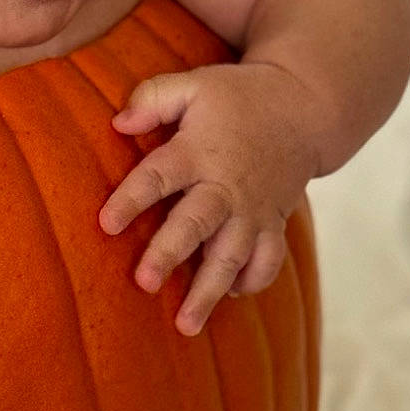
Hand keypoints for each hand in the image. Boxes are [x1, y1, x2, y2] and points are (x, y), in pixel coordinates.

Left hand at [97, 61, 319, 334]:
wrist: (304, 108)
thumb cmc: (236, 98)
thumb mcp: (194, 85)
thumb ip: (153, 98)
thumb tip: (118, 123)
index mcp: (198, 151)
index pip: (159, 176)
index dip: (132, 198)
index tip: (105, 223)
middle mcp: (226, 186)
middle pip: (196, 224)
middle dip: (170, 254)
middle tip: (144, 282)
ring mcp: (253, 210)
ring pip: (232, 256)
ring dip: (209, 291)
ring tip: (185, 325)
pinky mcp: (273, 225)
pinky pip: (268, 262)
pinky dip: (252, 282)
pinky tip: (228, 296)